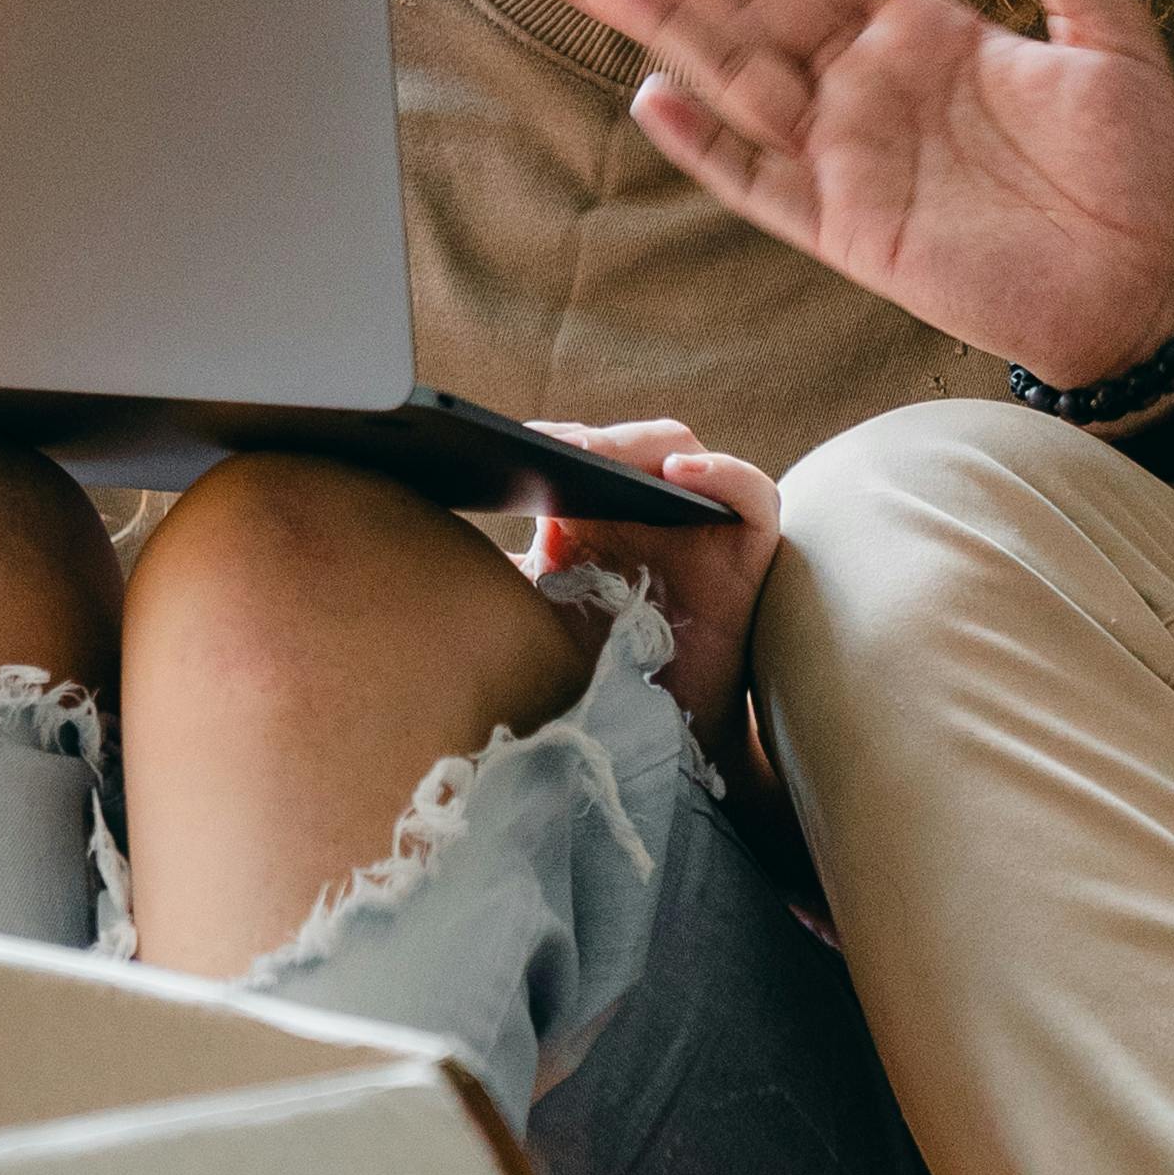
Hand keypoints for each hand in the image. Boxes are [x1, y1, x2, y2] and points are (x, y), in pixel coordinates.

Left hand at [527, 418, 780, 754]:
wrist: (659, 733)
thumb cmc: (601, 668)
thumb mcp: (539, 611)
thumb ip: (500, 576)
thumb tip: (421, 543)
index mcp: (603, 508)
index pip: (584, 450)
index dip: (552, 441)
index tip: (508, 444)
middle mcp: (654, 503)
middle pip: (630, 446)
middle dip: (589, 441)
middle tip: (549, 447)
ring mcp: (705, 517)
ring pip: (682, 451)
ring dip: (638, 446)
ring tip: (595, 455)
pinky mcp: (750, 543)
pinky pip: (751, 491)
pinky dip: (722, 473)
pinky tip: (681, 471)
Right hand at [586, 0, 1173, 389]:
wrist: (1147, 290)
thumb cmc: (1140, 166)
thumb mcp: (1111, 40)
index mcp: (932, 27)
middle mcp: (877, 81)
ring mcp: (855, 155)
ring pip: (745, 76)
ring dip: (679, 26)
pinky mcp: (848, 229)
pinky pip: (760, 184)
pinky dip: (707, 148)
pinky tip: (654, 100)